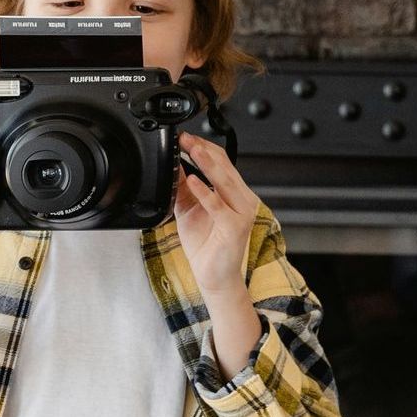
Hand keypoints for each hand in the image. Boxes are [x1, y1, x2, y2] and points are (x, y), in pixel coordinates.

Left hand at [173, 133, 258, 301]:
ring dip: (206, 163)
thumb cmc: (205, 248)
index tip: (185, 138)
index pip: (222, 162)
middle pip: (225, 166)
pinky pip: (218, 205)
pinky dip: (204, 192)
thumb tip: (174, 167)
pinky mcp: (235, 227)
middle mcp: (241, 200)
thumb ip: (183, 190)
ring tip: (192, 149)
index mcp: (233, 194)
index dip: (203, 147)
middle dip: (203, 150)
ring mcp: (241, 213)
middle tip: (185, 138)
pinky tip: (192, 181)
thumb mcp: (189, 211)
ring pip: (225, 181)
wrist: (214, 277)